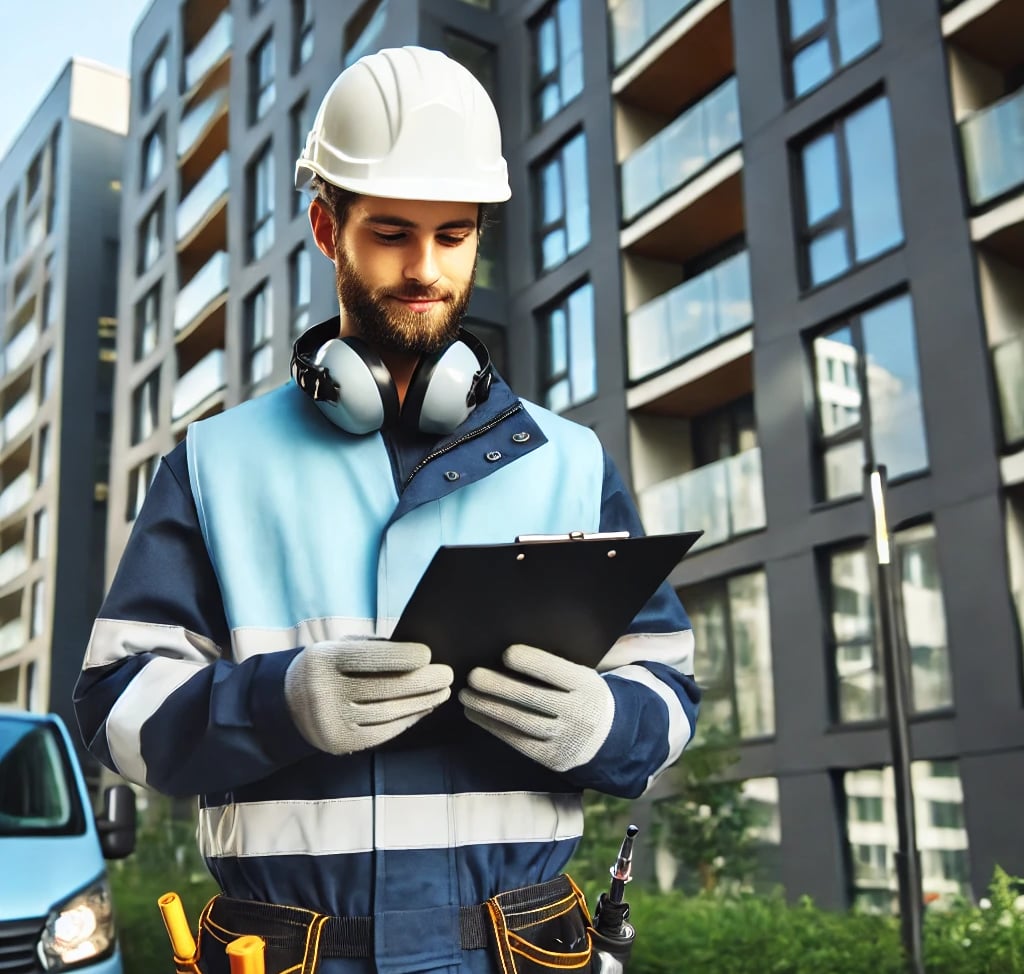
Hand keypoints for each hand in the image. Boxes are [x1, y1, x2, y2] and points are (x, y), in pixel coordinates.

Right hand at [284, 638, 452, 753]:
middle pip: (382, 688)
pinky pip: (382, 732)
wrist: (288, 704)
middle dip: (420, 682)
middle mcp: (324, 693)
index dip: (400, 657)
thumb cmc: (328, 668)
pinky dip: (408, 720)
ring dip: (421, 702)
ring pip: (386, 713)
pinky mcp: (341, 743)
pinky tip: (425, 708)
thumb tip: (419, 654)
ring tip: (443, 692)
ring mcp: (331, 722)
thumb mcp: (339, 649)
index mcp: (323, 661)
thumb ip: (372, 649)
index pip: (367, 658)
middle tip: (447, 675)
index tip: (428, 654)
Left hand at [459, 644, 613, 772]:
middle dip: (499, 686)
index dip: (531, 662)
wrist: (607, 736)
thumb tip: (534, 633)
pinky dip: (493, 726)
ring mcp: (565, 739)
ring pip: (521, 721)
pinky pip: (517, 742)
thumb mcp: (586, 672)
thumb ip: (565, 658)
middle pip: (534, 698)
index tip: (506, 653)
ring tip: (466, 695)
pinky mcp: (552, 758)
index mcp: (588, 686)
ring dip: (488, 707)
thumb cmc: (583, 692)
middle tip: (473, 675)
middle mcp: (579, 713)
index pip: (557, 672)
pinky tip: (475, 713)